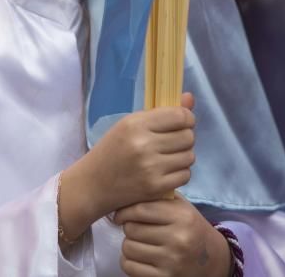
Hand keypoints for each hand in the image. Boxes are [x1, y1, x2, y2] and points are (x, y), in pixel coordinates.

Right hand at [90, 92, 196, 213]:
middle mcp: (144, 145)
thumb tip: (190, 97)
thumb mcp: (130, 124)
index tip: (182, 122)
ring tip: (169, 156)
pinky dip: (180, 172)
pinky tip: (166, 170)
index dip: (187, 118)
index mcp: (136, 124)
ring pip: (189, 156)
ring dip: (183, 155)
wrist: (94, 183)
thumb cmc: (112, 149)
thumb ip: (161, 112)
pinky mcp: (155, 188)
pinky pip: (185, 175)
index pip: (180, 116)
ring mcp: (151, 168)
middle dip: (186, 137)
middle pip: (188, 137)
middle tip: (173, 141)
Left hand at [114, 197, 232, 276]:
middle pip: (131, 229)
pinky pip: (130, 267)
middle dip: (129, 228)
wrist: (211, 259)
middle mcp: (179, 239)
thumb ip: (159, 197)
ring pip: (128, 248)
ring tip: (139, 243)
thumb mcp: (182, 207)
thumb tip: (127, 195)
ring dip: (129, 245)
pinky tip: (139, 257)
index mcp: (182, 217)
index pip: (140, 209)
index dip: (124, 211)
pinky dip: (129, 262)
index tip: (120, 215)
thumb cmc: (190, 228)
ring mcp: (172, 261)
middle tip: (135, 229)